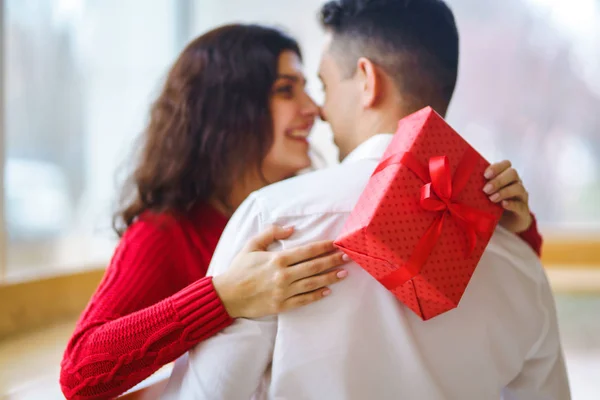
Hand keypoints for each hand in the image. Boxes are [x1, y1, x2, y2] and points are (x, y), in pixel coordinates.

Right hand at [212, 225, 348, 318]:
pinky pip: (304, 300)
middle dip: (333, 260)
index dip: (324, 246)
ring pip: (313, 283)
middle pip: (314, 266)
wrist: (227, 295)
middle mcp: (283, 276)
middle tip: (348, 256)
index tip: (337, 243)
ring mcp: (283, 292)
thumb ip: (271, 233)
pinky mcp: (282, 306)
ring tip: (344, 273)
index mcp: (277, 259)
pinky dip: (317, 295)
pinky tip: (328, 291)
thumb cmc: (239, 269)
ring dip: (330, 277)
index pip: (307, 251)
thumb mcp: (252, 245)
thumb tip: (292, 228)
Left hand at [483, 160, 531, 232]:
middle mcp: (516, 183)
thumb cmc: (494, 204)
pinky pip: (520, 204)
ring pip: (518, 187)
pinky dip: (511, 204)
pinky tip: (503, 205)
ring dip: (503, 192)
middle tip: (485, 189)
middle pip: (512, 173)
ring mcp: (521, 196)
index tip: (485, 175)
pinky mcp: (523, 209)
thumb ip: (479, 187)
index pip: (506, 164)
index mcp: (506, 176)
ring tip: (491, 198)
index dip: (496, 167)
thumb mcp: (486, 194)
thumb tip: (458, 184)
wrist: (509, 222)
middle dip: (498, 180)